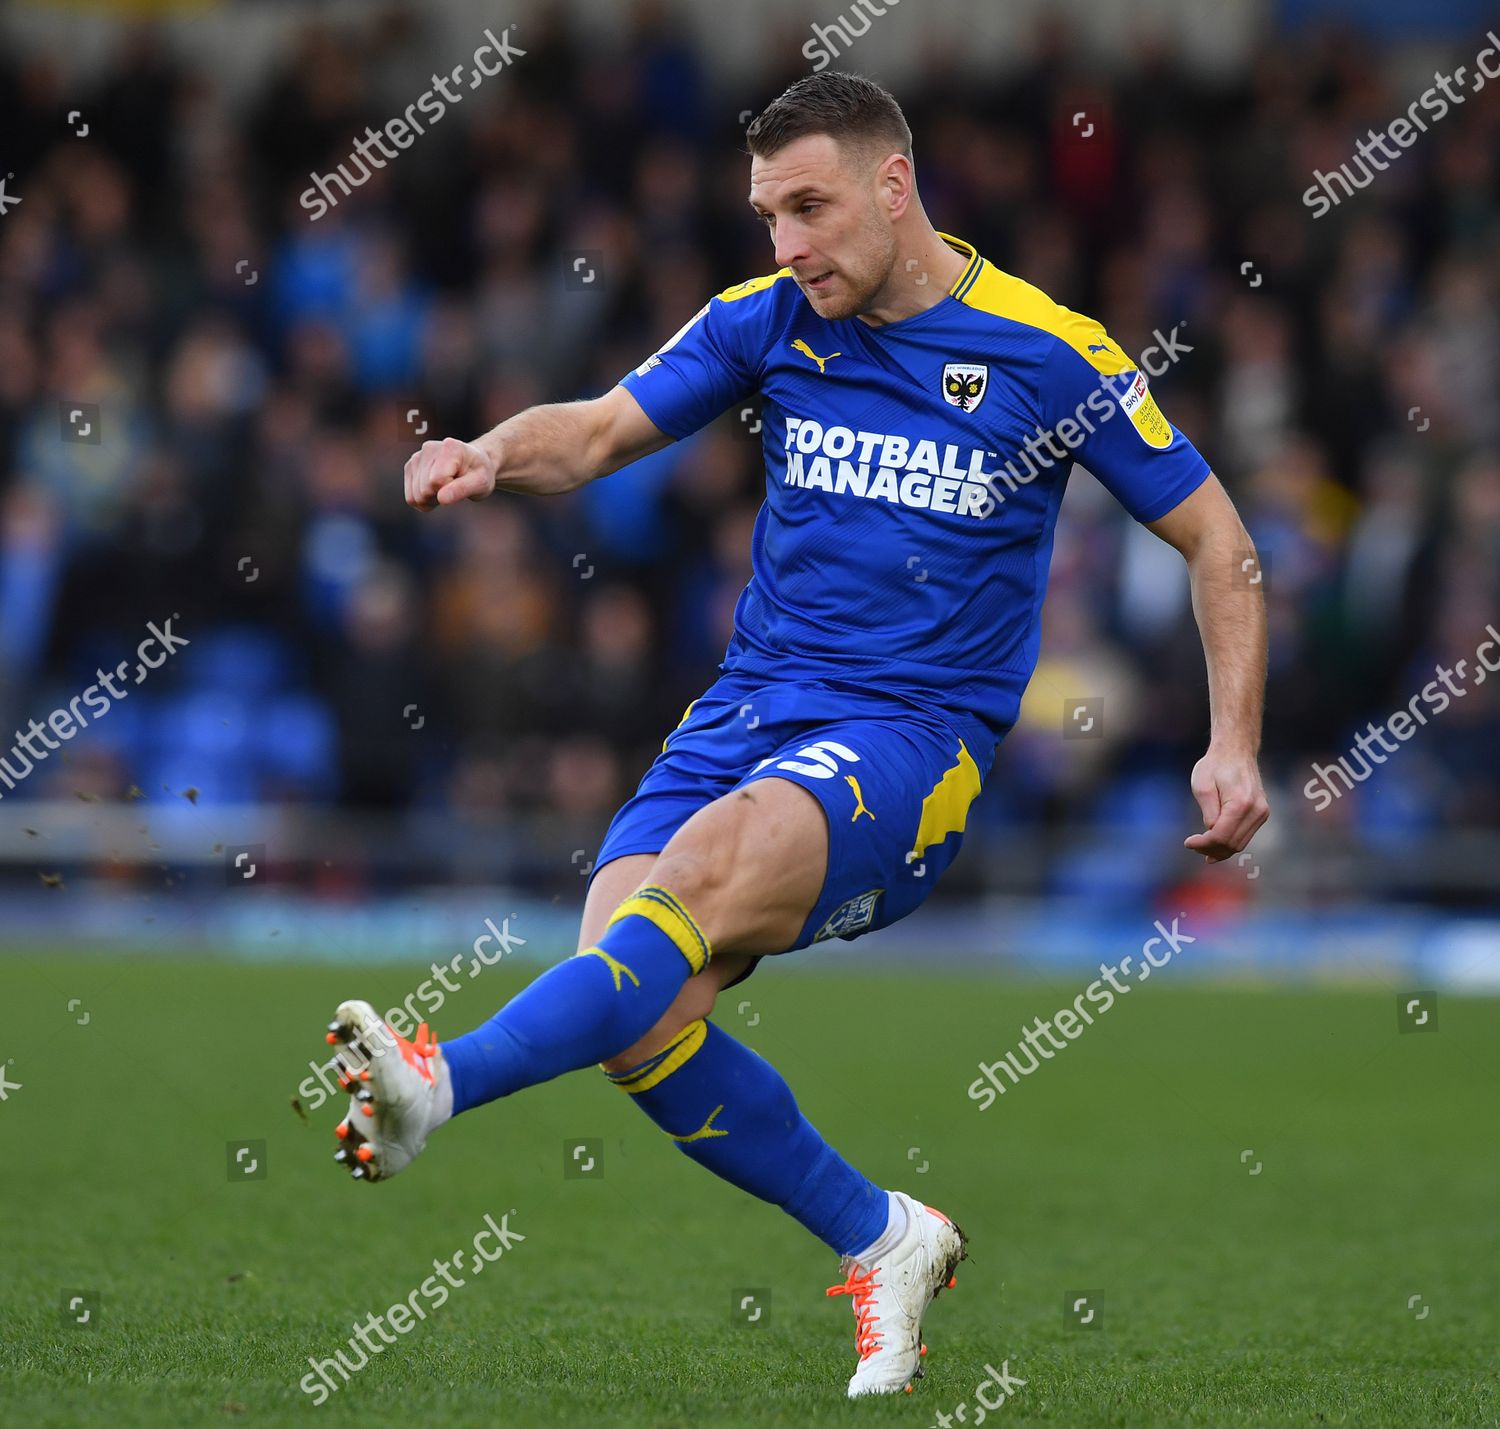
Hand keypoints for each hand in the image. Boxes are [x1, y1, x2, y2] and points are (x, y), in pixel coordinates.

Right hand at [404, 436, 497, 510]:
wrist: (473, 465)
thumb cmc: (480, 474)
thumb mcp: (481, 483)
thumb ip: (462, 489)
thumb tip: (442, 499)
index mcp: (449, 448)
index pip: (437, 480)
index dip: (450, 490)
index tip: (461, 484)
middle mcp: (429, 448)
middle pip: (424, 490)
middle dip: (439, 497)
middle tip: (454, 489)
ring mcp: (417, 457)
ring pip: (415, 496)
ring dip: (432, 500)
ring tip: (446, 489)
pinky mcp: (410, 467)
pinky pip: (410, 497)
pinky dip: (423, 501)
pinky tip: (436, 491)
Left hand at [1185, 746, 1268, 861]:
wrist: (1236, 751)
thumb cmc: (1215, 766)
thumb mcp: (1202, 786)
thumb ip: (1208, 812)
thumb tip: (1212, 832)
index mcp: (1241, 803)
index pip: (1221, 836)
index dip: (1203, 844)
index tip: (1187, 843)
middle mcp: (1256, 811)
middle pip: (1232, 844)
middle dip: (1210, 849)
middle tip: (1193, 845)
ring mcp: (1262, 813)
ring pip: (1240, 844)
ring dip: (1220, 850)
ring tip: (1201, 848)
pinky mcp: (1262, 814)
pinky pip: (1244, 836)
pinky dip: (1229, 843)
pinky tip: (1215, 844)